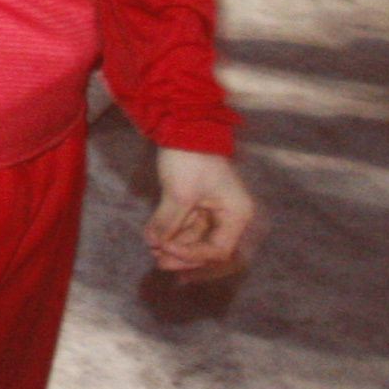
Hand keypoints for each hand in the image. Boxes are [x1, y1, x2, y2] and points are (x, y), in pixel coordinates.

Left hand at [143, 149, 262, 282]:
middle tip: (158, 261)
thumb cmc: (191, 160)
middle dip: (183, 255)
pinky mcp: (198, 202)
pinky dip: (172, 231)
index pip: (217, 249)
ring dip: (174, 244)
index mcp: (236, 215)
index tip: (166, 249)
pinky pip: (187, 224)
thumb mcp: (179, 193)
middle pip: (208, 247)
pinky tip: (154, 238)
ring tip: (152, 250)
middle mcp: (229, 216)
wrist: (184, 127)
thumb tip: (153, 244)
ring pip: (195, 237)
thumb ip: (168, 222)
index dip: (191, 254)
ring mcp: (213, 209)